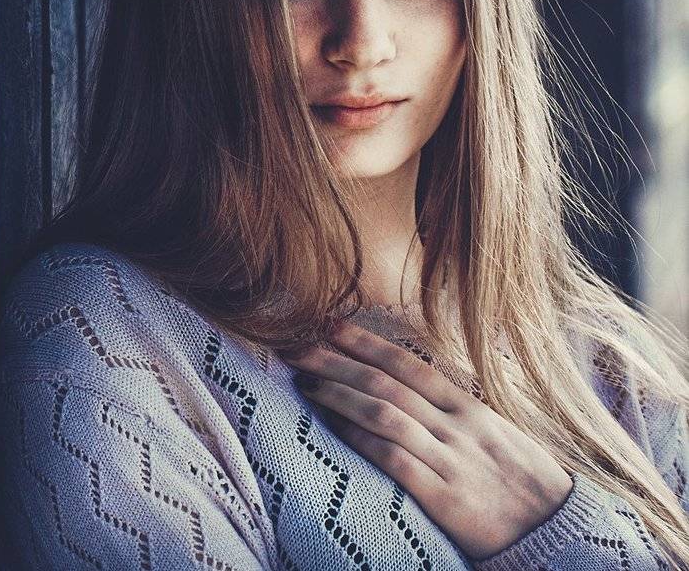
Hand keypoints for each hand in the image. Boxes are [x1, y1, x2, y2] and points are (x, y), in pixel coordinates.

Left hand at [280, 320, 574, 561]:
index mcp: (471, 409)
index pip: (409, 365)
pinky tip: (330, 426)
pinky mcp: (444, 497)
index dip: (366, 342)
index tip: (330, 324)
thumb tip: (410, 386)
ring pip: (384, 413)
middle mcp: (458, 428)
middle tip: (298, 348)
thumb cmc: (523, 483)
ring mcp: (450, 460)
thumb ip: (455, 412)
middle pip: (386, 384)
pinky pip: (393, 458)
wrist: (559, 533)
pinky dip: (357, 437)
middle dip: (337, 362)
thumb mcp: (495, 435)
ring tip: (305, 384)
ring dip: (338, 395)